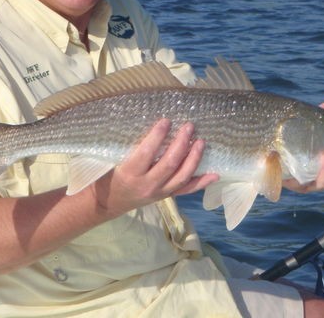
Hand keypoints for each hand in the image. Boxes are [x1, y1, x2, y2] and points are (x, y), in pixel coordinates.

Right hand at [89, 119, 217, 217]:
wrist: (108, 203)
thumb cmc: (109, 175)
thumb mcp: (114, 160)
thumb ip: (131, 146)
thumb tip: (153, 124)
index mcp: (130, 173)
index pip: (146, 153)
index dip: (157, 136)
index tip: (166, 120)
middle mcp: (146, 185)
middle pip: (169, 164)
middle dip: (181, 144)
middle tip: (189, 126)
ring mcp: (159, 193)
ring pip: (182, 177)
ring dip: (194, 158)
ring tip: (201, 142)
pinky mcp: (166, 197)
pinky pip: (187, 190)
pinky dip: (202, 182)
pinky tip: (214, 173)